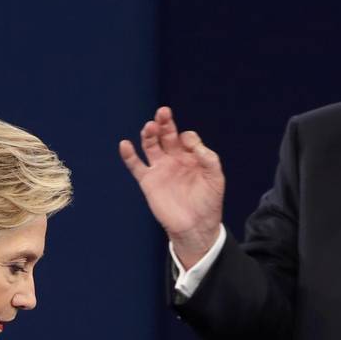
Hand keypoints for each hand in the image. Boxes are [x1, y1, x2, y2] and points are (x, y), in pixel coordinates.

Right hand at [119, 107, 223, 267]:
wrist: (196, 227)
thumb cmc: (208, 202)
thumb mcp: (215, 178)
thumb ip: (208, 159)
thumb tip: (193, 144)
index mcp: (191, 156)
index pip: (186, 137)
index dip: (188, 138)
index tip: (190, 146)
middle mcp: (174, 159)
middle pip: (166, 134)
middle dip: (164, 123)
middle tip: (163, 113)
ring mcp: (160, 168)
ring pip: (151, 145)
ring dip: (149, 134)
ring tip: (150, 127)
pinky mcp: (148, 181)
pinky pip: (136, 165)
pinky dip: (129, 155)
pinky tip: (125, 144)